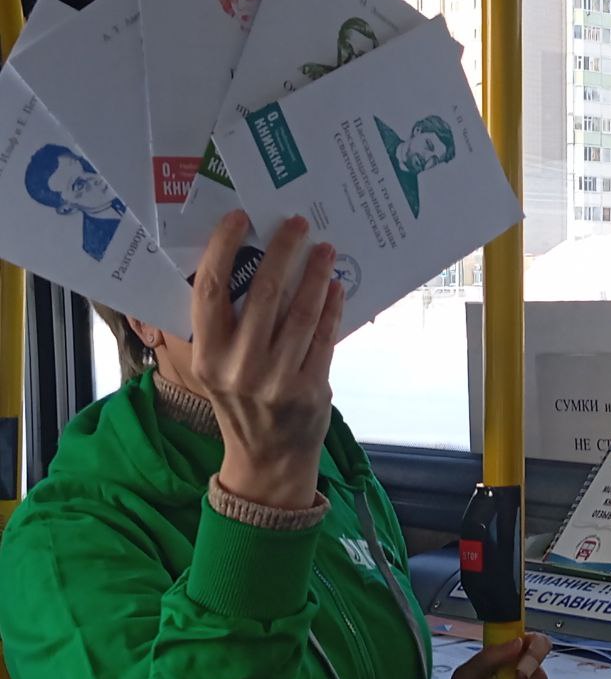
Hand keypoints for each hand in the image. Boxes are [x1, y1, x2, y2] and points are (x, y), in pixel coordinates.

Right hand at [190, 210, 343, 509]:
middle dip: (283, 251)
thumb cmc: (240, 402)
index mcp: (207, 355)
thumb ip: (225, 326)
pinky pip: (324, 337)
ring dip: (316, 274)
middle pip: (262, 293)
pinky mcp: (309, 388)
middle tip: (298, 224)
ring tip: (325, 249)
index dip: (223, 248)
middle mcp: (238, 366)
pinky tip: (336, 286)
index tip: (239, 218)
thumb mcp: (218, 367)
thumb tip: (247, 263)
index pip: (210, 289)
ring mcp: (276, 379)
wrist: (267, 459)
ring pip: (300, 312)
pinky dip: (331, 307)